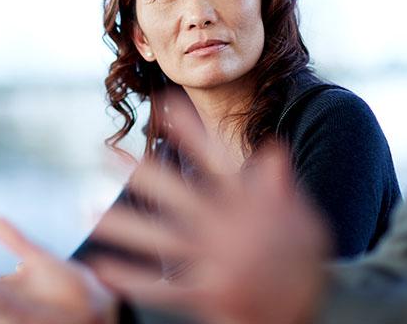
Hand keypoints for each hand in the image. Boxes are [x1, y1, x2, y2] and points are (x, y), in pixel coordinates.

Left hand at [90, 94, 330, 323]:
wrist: (320, 308)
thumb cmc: (307, 261)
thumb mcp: (302, 216)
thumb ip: (281, 185)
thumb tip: (272, 148)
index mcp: (246, 204)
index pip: (211, 157)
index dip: (188, 129)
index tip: (163, 103)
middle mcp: (225, 227)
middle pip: (174, 193)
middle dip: (138, 172)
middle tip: (103, 153)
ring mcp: (215, 260)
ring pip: (158, 238)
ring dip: (121, 225)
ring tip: (86, 212)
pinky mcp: (208, 293)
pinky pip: (162, 287)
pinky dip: (131, 279)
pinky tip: (102, 269)